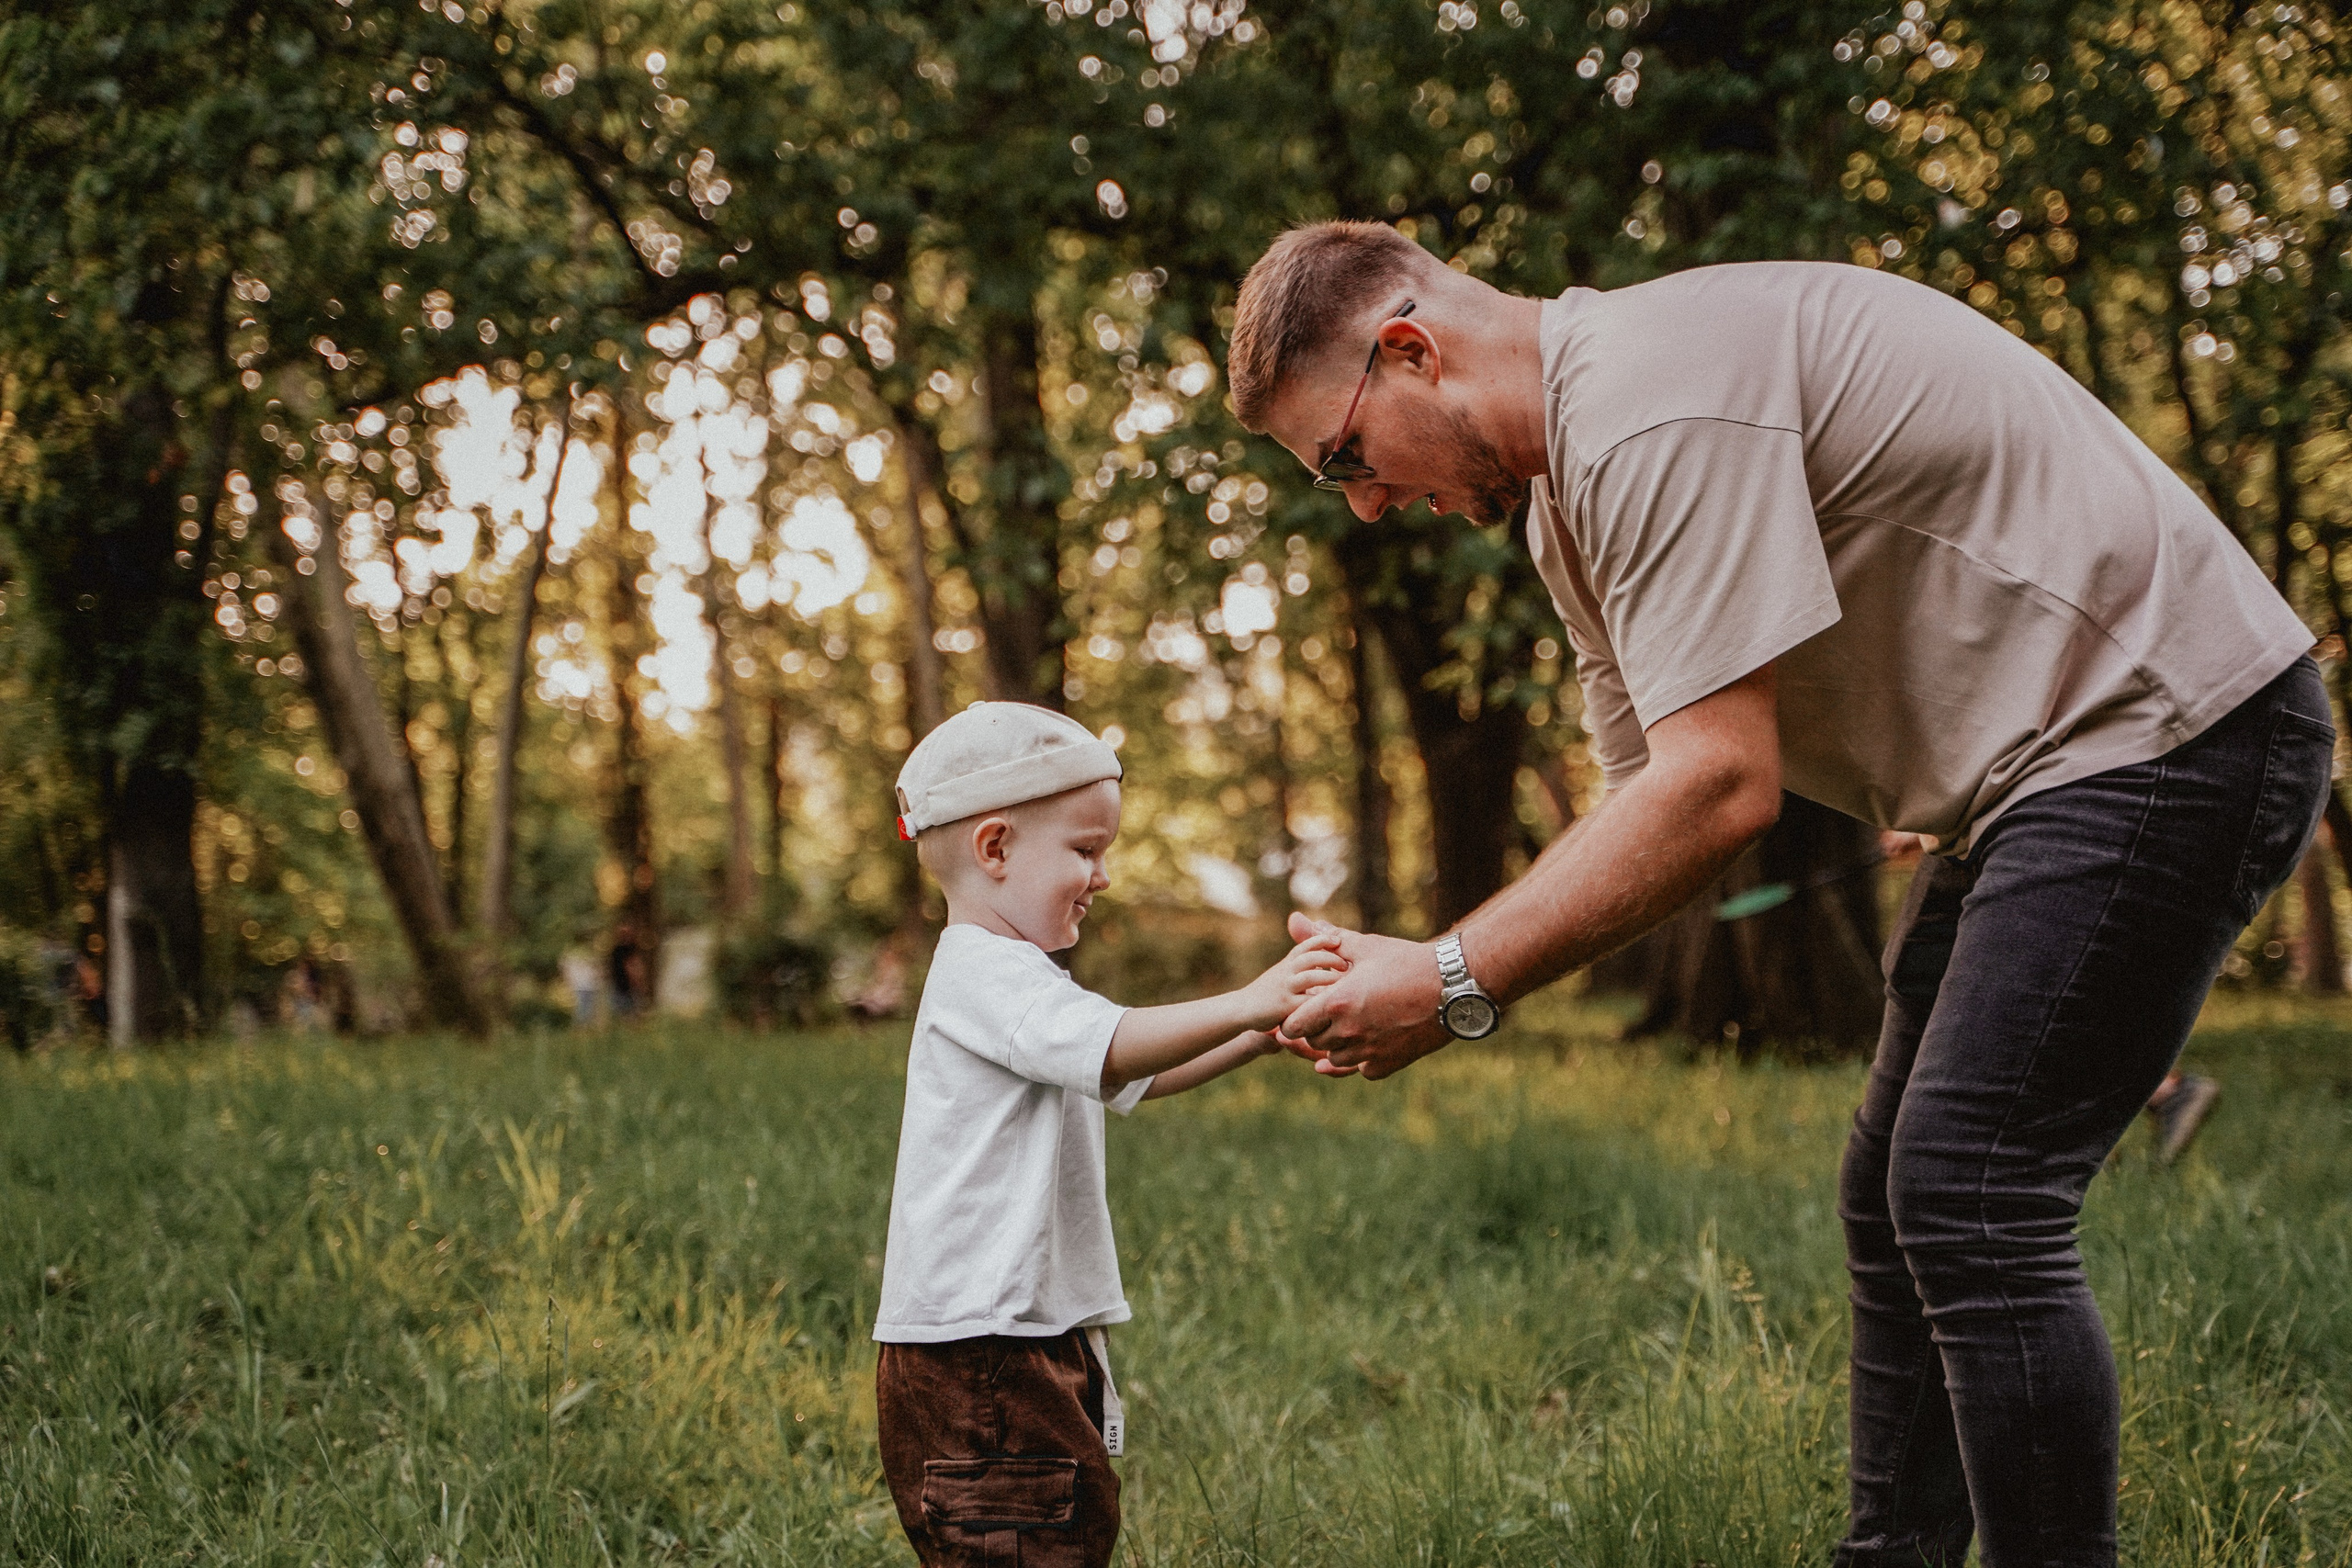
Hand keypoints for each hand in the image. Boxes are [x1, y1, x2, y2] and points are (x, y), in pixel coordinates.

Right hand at [1239, 930, 1348, 1030]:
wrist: (1242, 1008)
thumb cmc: (1265, 993)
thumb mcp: (1281, 975)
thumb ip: (1298, 968)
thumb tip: (1321, 962)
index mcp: (1286, 963)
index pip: (1305, 945)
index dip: (1322, 940)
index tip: (1338, 940)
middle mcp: (1286, 972)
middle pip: (1311, 957)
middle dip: (1331, 957)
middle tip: (1346, 964)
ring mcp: (1285, 988)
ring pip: (1310, 976)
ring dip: (1329, 977)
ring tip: (1344, 981)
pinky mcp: (1284, 1005)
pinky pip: (1306, 1001)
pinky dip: (1320, 1001)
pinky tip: (1332, 1003)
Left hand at [1277, 912, 1450, 1080]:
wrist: (1454, 986)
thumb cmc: (1409, 962)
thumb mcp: (1367, 946)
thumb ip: (1327, 940)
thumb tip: (1296, 921)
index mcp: (1338, 1003)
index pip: (1294, 1025)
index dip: (1296, 1016)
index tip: (1306, 1007)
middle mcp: (1350, 1032)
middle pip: (1314, 1042)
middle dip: (1317, 1028)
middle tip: (1331, 1012)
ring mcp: (1370, 1051)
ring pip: (1336, 1059)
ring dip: (1338, 1045)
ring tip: (1353, 1023)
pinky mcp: (1389, 1064)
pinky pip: (1364, 1069)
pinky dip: (1364, 1058)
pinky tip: (1373, 1039)